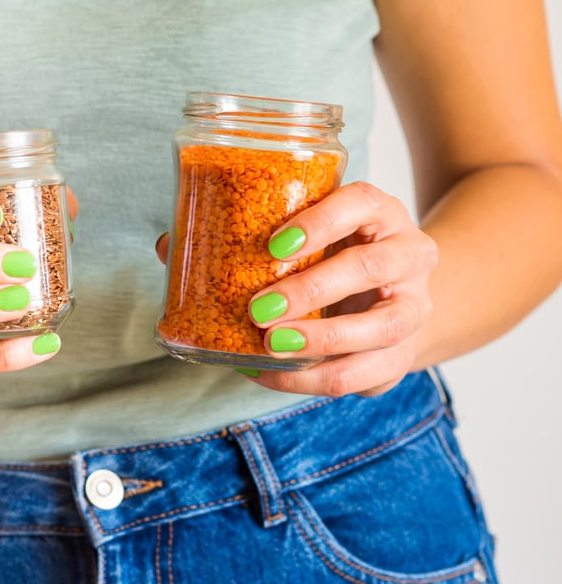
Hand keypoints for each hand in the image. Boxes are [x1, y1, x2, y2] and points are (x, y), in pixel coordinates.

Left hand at [156, 181, 438, 395]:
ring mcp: (413, 306)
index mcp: (379, 214)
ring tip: (271, 346)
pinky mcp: (404, 354)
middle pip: (369, 267)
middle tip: (259, 309)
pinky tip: (268, 374)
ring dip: (320, 340)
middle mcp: (408, 255)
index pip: (360, 203)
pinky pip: (362, 374)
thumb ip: (244, 239)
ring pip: (379, 327)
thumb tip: (169, 246)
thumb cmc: (332, 256)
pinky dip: (311, 379)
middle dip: (312, 290)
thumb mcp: (303, 238)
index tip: (274, 245)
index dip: (320, 222)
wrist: (392, 296)